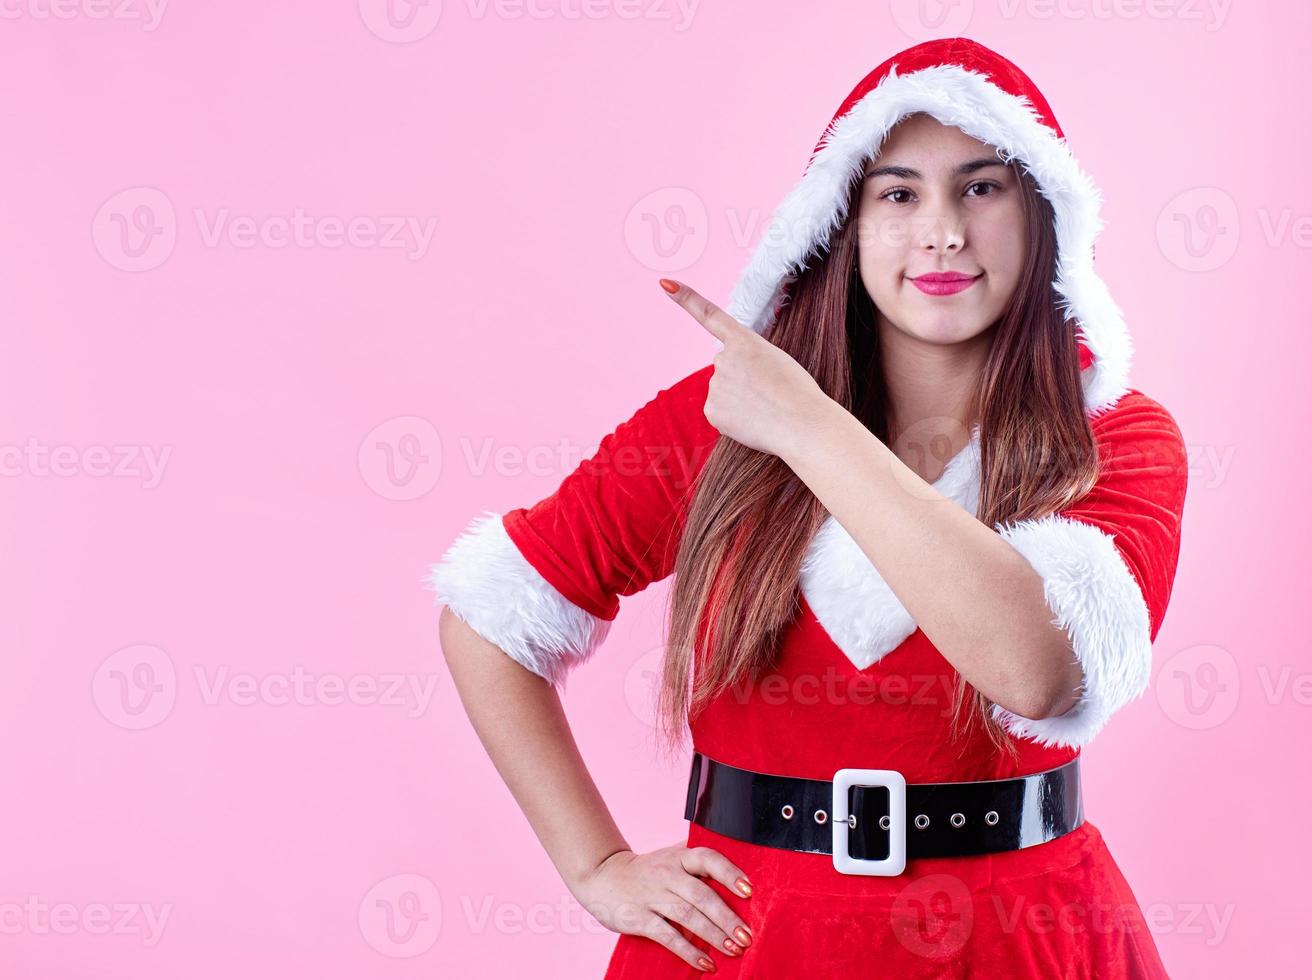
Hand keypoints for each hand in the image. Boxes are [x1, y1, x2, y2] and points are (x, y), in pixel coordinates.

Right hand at [568, 844, 754, 972]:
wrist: (603, 876)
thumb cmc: (647, 871)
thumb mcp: (670, 858)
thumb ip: (698, 865)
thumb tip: (740, 877)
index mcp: (679, 858)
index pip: (708, 859)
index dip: (730, 874)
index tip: (749, 891)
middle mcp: (667, 874)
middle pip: (702, 895)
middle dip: (727, 918)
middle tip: (746, 936)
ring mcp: (652, 895)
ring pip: (687, 916)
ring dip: (713, 935)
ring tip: (733, 950)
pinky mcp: (638, 917)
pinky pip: (667, 936)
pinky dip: (688, 951)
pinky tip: (706, 963)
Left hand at [659, 278, 832, 460]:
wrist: (802, 424)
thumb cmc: (798, 393)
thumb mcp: (776, 361)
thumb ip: (747, 362)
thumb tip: (724, 387)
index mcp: (744, 341)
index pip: (711, 315)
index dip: (687, 298)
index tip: (666, 284)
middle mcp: (724, 359)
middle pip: (727, 367)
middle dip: (743, 379)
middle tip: (768, 392)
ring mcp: (715, 385)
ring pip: (725, 391)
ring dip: (741, 400)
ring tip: (765, 407)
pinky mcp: (712, 411)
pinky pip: (721, 412)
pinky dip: (735, 418)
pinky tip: (753, 421)